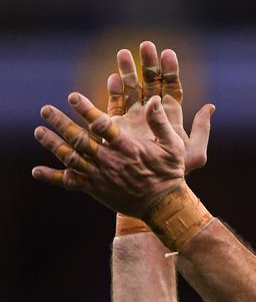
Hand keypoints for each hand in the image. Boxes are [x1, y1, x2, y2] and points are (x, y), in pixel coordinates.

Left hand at [32, 92, 194, 217]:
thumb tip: (153, 99)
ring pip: (71, 158)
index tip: (72, 97)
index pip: (101, 125)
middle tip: (45, 110)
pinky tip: (36, 171)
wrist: (162, 204)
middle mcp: (110, 161)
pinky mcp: (95, 189)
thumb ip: (161, 122)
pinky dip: (52, 177)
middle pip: (79, 140)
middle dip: (61, 124)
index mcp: (127, 148)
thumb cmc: (169, 172)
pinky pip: (70, 182)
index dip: (85, 110)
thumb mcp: (173, 145)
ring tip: (38, 131)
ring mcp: (100, 176)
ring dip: (52, 144)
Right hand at [107, 41, 213, 173]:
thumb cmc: (174, 174)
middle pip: (150, 83)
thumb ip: (201, 130)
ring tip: (124, 53)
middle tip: (146, 45)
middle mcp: (152, 114)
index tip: (168, 53)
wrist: (149, 189)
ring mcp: (134, 119)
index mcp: (171, 117)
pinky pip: (114, 104)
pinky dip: (114, 90)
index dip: (170, 71)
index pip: (171, 88)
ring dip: (128, 70)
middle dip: (148, 64)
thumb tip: (210, 106)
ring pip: (131, 89)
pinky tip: (113, 77)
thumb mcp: (194, 153)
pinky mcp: (116, 126)